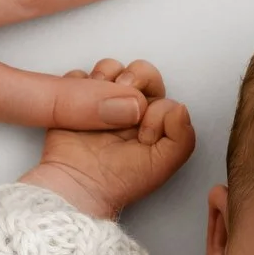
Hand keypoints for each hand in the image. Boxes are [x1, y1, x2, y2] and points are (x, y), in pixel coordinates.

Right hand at [18, 60, 194, 218]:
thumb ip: (181, 138)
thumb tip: (179, 107)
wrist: (76, 186)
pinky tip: (80, 104)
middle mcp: (127, 107)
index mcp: (151, 119)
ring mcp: (98, 101)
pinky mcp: (72, 99)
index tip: (144, 135)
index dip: (156, 108)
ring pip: (110, 68)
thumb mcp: (161, 165)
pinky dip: (80, 81)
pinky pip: (78, 75)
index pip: (163, 94)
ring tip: (98, 101)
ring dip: (107, 76)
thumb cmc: (119, 180)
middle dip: (135, 78)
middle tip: (123, 97)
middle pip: (139, 73)